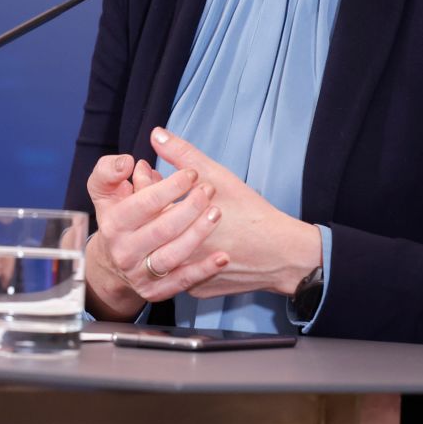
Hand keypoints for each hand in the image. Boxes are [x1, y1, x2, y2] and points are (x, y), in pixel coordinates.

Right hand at [82, 151, 228, 318]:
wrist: (111, 263)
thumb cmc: (117, 217)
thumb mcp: (104, 191)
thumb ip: (109, 171)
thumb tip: (128, 163)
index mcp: (113, 223)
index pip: (144, 203)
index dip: (170, 187)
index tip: (191, 174)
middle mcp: (124, 250)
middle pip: (162, 228)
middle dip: (190, 207)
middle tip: (209, 190)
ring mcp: (139, 273)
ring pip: (173, 255)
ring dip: (198, 234)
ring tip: (217, 213)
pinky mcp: (154, 291)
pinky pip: (183, 281)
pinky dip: (204, 270)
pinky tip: (222, 257)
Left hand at [149, 127, 321, 298]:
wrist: (281, 255)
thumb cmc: (250, 213)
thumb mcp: (216, 177)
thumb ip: (182, 154)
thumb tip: (156, 133)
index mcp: (175, 225)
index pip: (143, 201)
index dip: (142, 181)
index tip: (146, 169)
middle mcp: (174, 255)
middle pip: (147, 227)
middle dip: (146, 202)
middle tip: (150, 183)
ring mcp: (183, 277)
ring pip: (159, 251)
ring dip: (159, 227)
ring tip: (168, 207)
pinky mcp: (195, 290)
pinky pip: (177, 270)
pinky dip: (176, 252)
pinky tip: (184, 234)